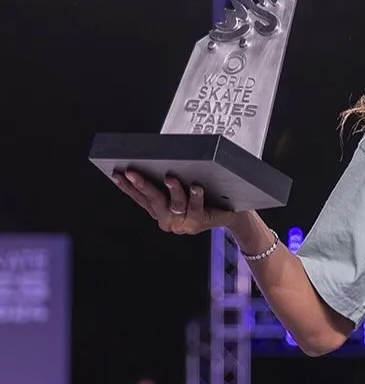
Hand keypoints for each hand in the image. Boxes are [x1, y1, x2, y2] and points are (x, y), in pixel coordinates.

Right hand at [113, 169, 237, 233]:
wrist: (228, 214)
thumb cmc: (204, 198)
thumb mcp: (182, 188)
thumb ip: (167, 181)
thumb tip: (156, 160)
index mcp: (159, 211)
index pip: (139, 198)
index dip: (126, 186)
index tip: (116, 173)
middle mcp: (167, 219)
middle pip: (153, 200)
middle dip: (141, 185)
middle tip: (132, 172)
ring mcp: (182, 223)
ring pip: (174, 204)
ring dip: (172, 190)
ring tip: (170, 178)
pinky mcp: (197, 223)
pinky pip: (195, 208)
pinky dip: (195, 197)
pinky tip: (196, 187)